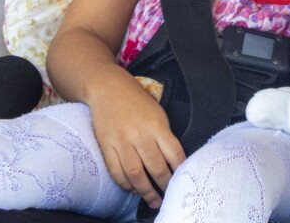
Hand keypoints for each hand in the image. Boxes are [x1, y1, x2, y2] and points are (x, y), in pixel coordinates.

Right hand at [88, 71, 185, 209]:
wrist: (108, 88)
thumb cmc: (137, 100)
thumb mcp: (158, 113)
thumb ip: (165, 136)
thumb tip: (173, 162)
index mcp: (157, 125)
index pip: (174, 153)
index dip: (180, 170)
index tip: (183, 181)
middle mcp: (140, 134)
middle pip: (156, 167)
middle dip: (164, 185)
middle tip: (169, 196)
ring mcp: (121, 141)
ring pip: (135, 173)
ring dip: (145, 191)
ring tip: (153, 200)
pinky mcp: (106, 145)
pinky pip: (116, 171)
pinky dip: (125, 184)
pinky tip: (132, 188)